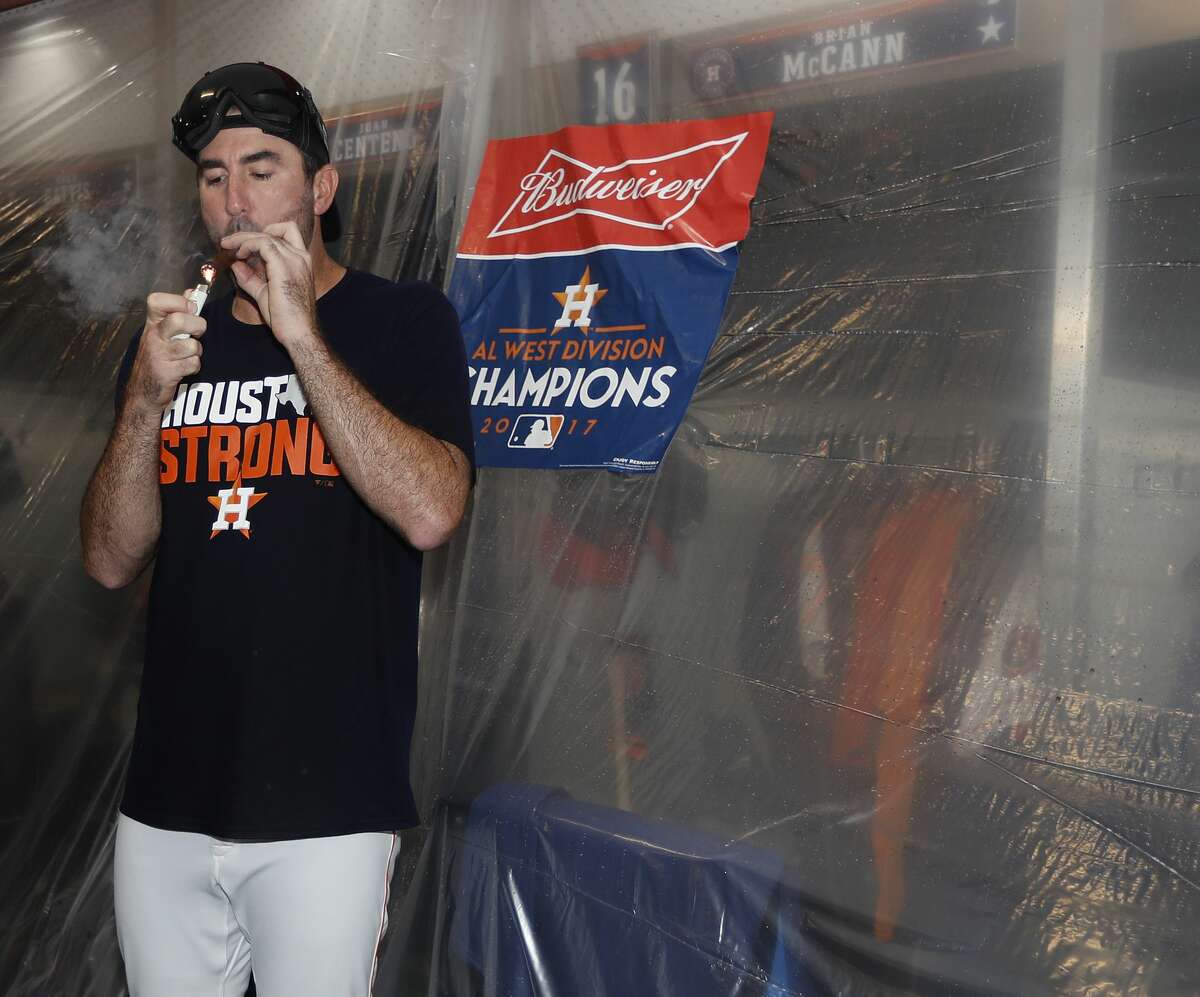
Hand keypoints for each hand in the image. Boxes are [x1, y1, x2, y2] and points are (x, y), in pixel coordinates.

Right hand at [126, 292, 204, 413]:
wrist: (143, 392)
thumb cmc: (158, 357)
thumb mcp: (162, 332)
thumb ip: (177, 311)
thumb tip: (191, 292)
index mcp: (152, 323)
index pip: (157, 300)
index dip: (179, 301)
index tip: (190, 309)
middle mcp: (153, 336)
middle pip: (179, 320)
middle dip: (197, 325)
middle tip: (197, 333)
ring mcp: (158, 354)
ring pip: (191, 345)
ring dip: (197, 350)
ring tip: (189, 354)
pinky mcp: (166, 372)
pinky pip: (193, 364)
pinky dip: (195, 366)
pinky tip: (186, 368)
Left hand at [221, 222, 316, 346]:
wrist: (299, 333)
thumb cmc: (287, 319)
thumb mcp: (264, 294)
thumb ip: (250, 279)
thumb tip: (235, 266)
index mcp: (302, 262)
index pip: (286, 234)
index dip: (265, 234)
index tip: (245, 244)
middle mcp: (301, 257)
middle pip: (276, 231)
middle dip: (249, 234)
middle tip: (229, 242)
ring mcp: (294, 260)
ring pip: (266, 236)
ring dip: (244, 238)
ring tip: (229, 246)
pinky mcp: (283, 266)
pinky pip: (262, 244)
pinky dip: (247, 245)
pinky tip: (238, 254)